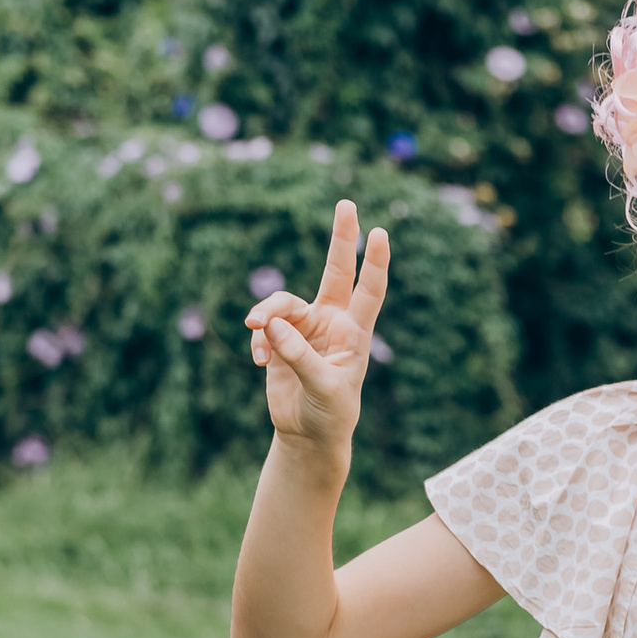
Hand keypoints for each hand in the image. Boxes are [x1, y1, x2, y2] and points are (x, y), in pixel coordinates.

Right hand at [246, 203, 389, 457]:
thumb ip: (298, 355)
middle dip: (341, 238)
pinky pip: (263, 327)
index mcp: (354, 332)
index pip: (368, 290)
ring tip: (256, 334)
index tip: (380, 232)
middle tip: (347, 202)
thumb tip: (270, 324)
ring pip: (280, 304)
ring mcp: (304, 328)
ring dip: (266, 317)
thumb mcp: (322, 388)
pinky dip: (259, 342)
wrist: (308, 435)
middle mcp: (331, 322)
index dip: (374, 262)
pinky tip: (260, 362)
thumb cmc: (330, 414)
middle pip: (335, 271)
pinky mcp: (280, 340)